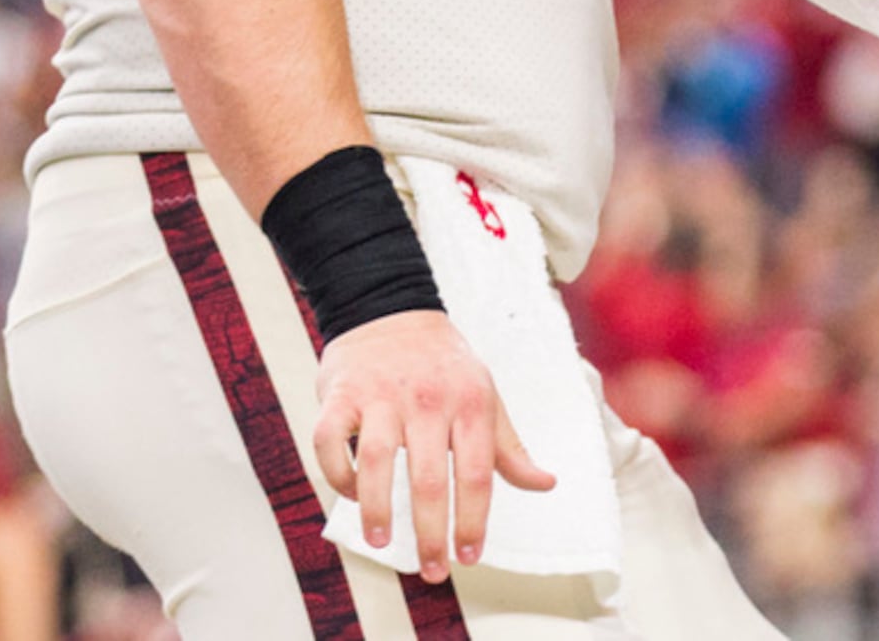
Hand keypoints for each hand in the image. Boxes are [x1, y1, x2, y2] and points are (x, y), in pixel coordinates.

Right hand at [311, 309, 554, 581]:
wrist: (390, 309)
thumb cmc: (444, 365)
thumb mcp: (485, 396)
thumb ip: (509, 447)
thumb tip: (546, 484)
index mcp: (470, 402)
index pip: (476, 473)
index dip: (474, 520)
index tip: (469, 556)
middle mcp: (428, 399)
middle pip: (430, 479)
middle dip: (431, 534)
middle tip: (431, 570)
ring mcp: (381, 395)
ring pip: (378, 464)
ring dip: (378, 511)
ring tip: (381, 541)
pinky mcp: (341, 394)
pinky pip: (332, 443)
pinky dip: (340, 474)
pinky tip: (352, 493)